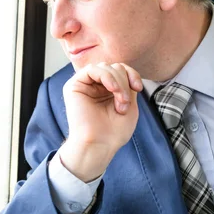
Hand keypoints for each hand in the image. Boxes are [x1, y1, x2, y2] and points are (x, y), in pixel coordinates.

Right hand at [59, 63, 142, 181]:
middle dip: (125, 83)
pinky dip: (106, 76)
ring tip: (120, 102)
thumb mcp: (129, 103)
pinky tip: (112, 89)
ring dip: (118, 83)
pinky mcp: (74, 85)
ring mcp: (85, 85)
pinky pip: (92, 69)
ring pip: (105, 67)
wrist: (100, 145)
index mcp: (107, 89)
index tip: (138, 88)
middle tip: (124, 104)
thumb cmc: (114, 131)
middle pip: (115, 67)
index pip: (121, 70)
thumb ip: (127, 84)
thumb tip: (124, 70)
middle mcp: (95, 85)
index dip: (132, 74)